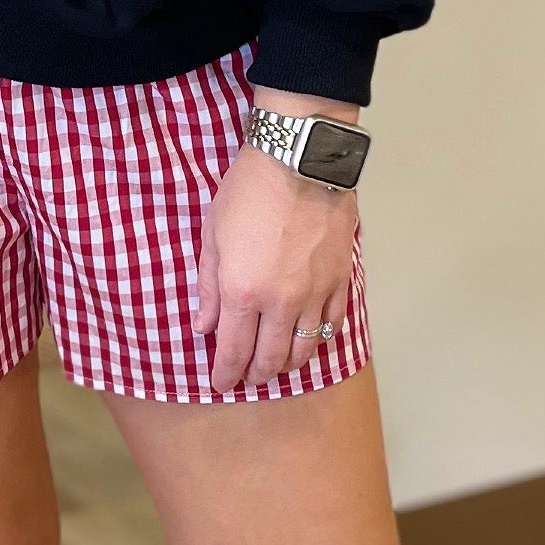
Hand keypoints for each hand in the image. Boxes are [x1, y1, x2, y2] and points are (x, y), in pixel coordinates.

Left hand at [198, 142, 358, 392]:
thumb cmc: (248, 190)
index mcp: (242, 292)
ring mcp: (315, 293)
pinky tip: (311, 338)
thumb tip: (204, 327)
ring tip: (280, 365)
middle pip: (271, 357)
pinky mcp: (340, 279)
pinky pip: (333, 322)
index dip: (225, 374)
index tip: (221, 384)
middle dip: (257, 374)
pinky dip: (321, 337)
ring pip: (306, 347)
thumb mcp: (213, 235)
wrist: (300, 160)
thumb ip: (209, 287)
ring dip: (290, 363)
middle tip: (249, 378)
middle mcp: (280, 302)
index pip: (233, 351)